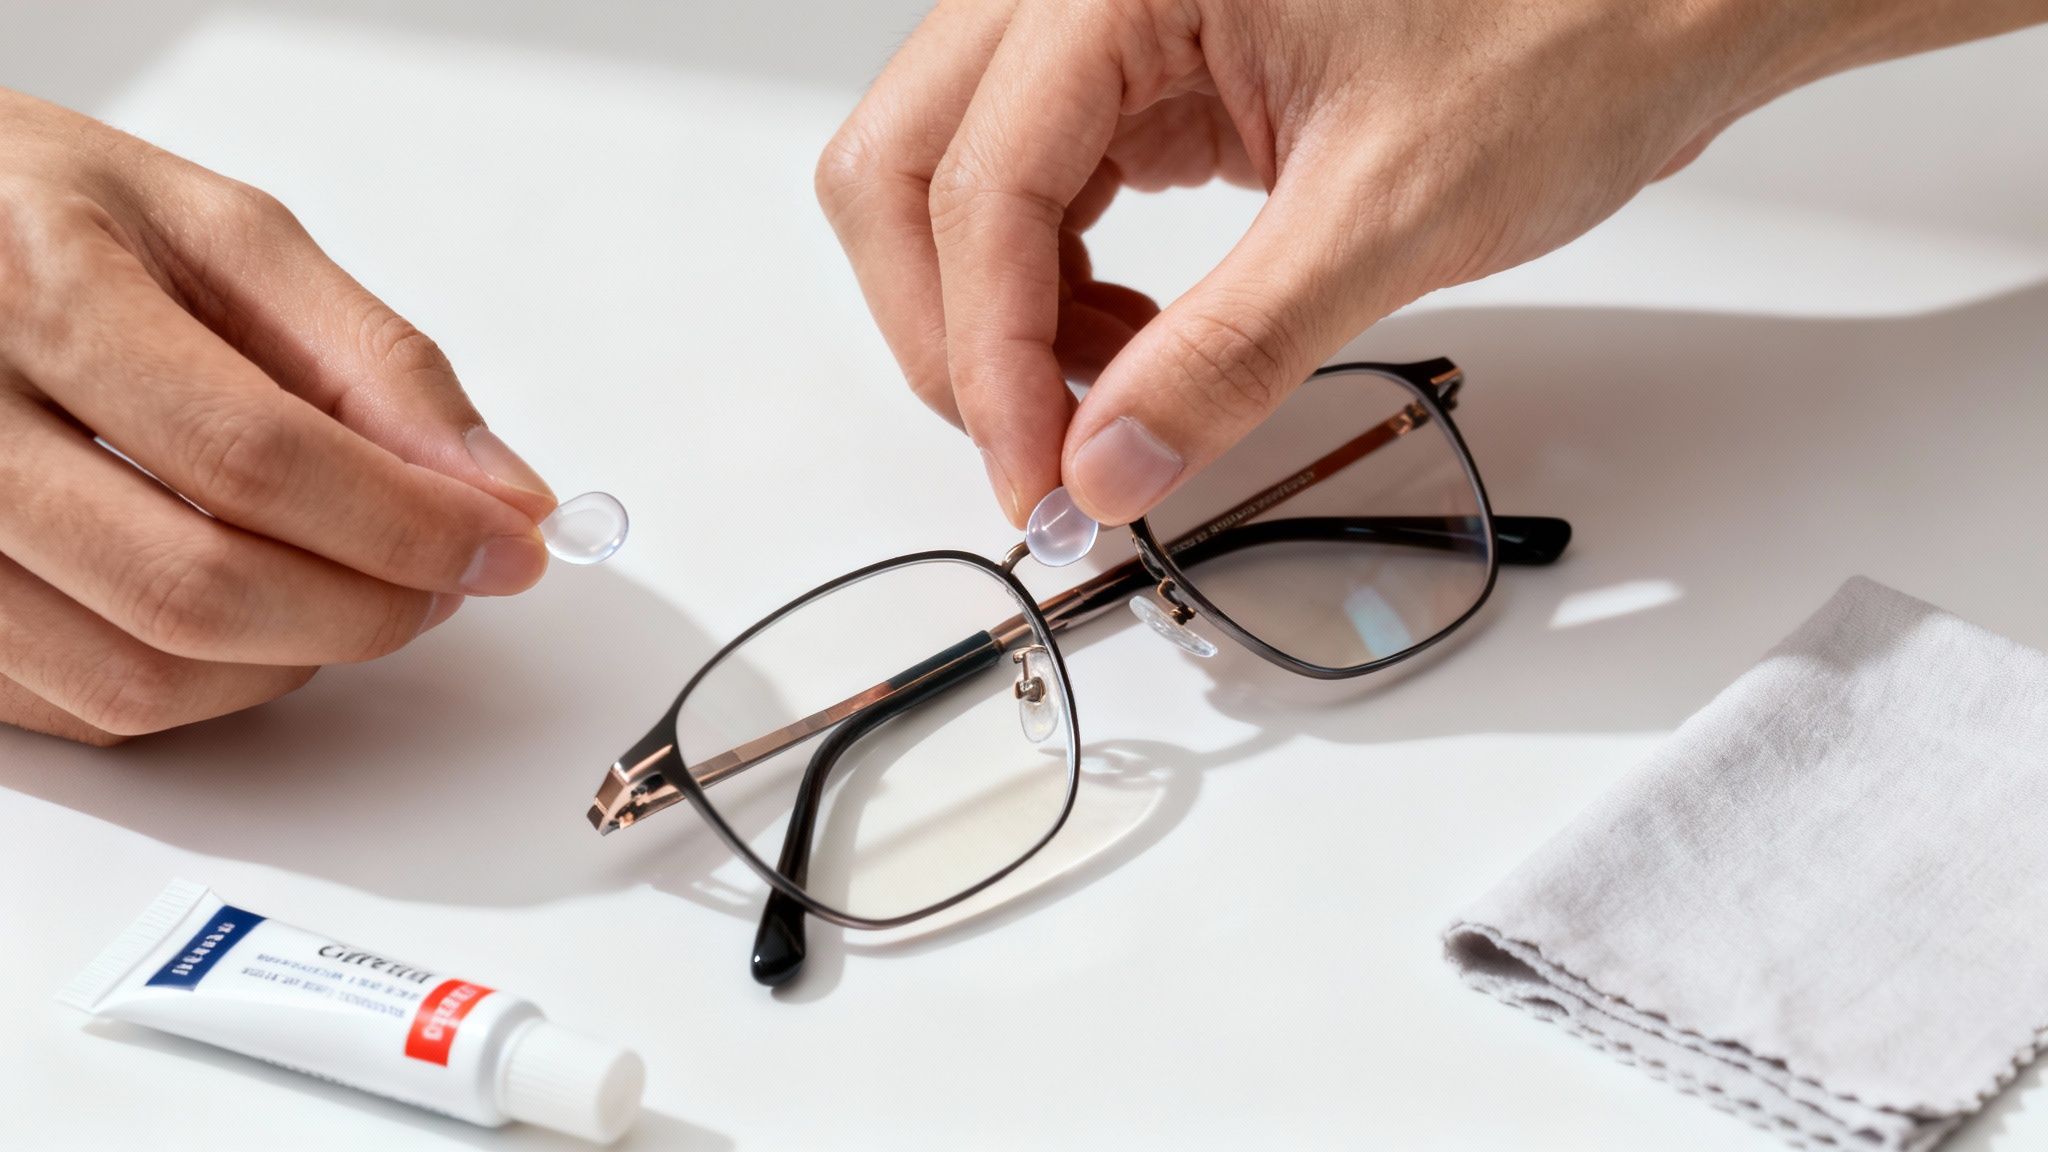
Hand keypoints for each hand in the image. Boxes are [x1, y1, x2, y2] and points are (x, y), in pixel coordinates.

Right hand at [0, 88, 556, 744]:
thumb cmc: (39, 215)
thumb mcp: (217, 232)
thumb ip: (371, 360)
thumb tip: (500, 491)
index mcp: (38, 294)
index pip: (255, 458)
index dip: (407, 524)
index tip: (505, 545)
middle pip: (198, 590)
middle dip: (366, 608)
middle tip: (443, 580)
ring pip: (138, 678)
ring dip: (292, 659)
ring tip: (348, 585)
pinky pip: (82, 707)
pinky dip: (204, 684)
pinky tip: (245, 605)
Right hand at [818, 0, 2047, 527]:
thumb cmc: (1572, 34)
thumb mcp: (1392, 213)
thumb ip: (1231, 350)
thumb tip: (1110, 465)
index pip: (978, 183)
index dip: (991, 358)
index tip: (1041, 482)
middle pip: (905, 162)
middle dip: (949, 330)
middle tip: (1034, 454)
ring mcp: (1113, 24)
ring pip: (952, 177)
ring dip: (997, 314)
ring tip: (1109, 404)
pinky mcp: (1152, 71)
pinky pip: (1035, 186)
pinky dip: (1052, 287)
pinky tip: (1131, 350)